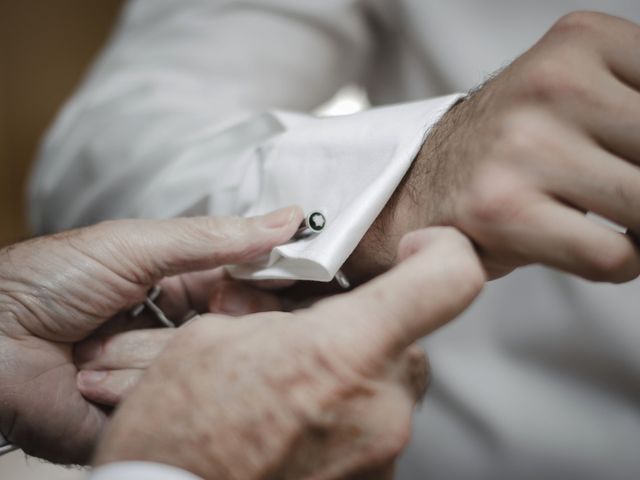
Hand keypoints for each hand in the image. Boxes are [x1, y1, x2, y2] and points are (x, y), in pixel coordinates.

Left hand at [0, 206, 301, 463]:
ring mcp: (168, 374)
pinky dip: (131, 387)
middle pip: (243, 331)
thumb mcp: (134, 245)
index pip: (250, 285)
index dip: (268, 282)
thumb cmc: (47, 282)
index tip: (290, 275)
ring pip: (210, 369)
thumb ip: (214, 238)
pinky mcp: (149, 414)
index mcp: (185, 285)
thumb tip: (286, 220)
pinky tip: (90, 375)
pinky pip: (176, 405)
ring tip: (96, 344)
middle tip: (197, 308)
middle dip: (219, 317)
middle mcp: (183, 331)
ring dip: (148, 352)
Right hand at [91, 227, 484, 479]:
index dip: (443, 251)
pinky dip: (346, 416)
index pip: (446, 282)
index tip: (423, 248)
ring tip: (293, 391)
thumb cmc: (176, 439)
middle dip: (363, 332)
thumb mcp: (210, 341)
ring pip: (388, 386)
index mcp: (341, 351)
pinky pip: (375, 428)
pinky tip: (297, 424)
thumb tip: (283, 306)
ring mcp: (381, 454)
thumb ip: (270, 312)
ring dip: (351, 377)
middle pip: (407, 340)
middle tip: (310, 342)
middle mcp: (379, 408)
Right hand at [352, 12, 639, 281]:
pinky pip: (614, 254)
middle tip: (629, 195)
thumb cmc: (515, 146)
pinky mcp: (503, 210)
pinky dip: (622, 262)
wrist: (423, 181)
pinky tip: (592, 246)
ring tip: (616, 221)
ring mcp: (523, 148)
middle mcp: (549, 86)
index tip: (638, 160)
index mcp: (580, 42)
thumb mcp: (582, 93)